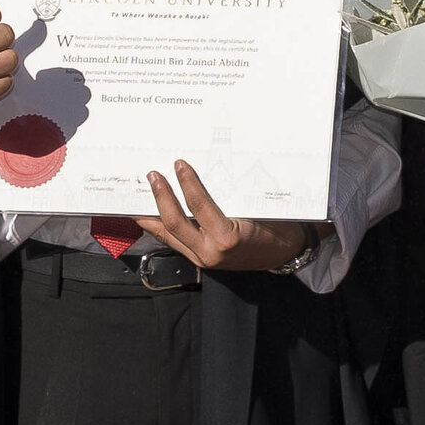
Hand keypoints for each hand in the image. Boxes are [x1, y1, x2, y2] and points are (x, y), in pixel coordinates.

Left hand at [142, 160, 317, 276]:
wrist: (285, 254)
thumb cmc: (276, 228)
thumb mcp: (256, 209)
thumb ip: (229, 197)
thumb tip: (204, 173)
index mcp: (226, 238)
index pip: (199, 206)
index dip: (187, 183)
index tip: (179, 164)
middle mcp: (210, 252)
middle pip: (174, 223)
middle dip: (160, 198)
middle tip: (153, 176)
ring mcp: (203, 259)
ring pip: (168, 236)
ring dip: (151, 216)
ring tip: (140, 198)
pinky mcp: (201, 260)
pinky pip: (175, 243)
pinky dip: (161, 228)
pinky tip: (150, 217)